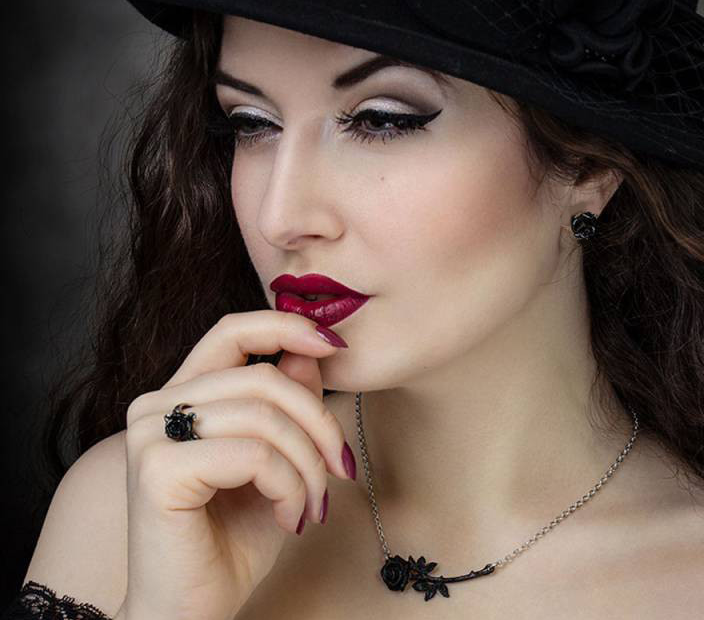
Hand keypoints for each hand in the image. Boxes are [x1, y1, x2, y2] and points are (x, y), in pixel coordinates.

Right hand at [118, 311, 352, 619]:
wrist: (190, 612)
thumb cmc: (232, 538)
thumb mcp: (275, 461)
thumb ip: (286, 404)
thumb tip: (311, 351)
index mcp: (182, 395)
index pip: (232, 330)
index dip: (285, 325)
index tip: (333, 343)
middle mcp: (156, 405)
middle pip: (263, 377)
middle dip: (318, 421)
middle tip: (340, 468)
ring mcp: (150, 434)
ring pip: (264, 415)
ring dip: (308, 464)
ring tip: (314, 504)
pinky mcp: (159, 469)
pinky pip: (254, 454)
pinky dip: (289, 486)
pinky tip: (291, 518)